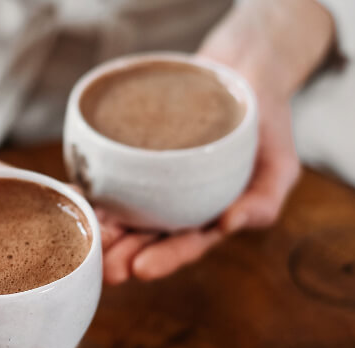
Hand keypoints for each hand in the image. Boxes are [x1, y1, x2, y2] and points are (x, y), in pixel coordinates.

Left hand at [101, 0, 333, 283]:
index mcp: (209, 218)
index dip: (164, 259)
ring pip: (121, 211)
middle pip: (146, 237)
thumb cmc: (266, 125)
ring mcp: (151, 180)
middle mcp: (175, 206)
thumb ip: (264, 201)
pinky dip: (90, 187)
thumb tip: (230, 225)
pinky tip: (75, 194)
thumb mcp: (280, 165)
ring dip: (101, 227)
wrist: (243, 71)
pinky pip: (108, 175)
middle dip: (123, 254)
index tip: (141, 269)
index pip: (185, 245)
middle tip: (104, 268)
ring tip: (84, 239)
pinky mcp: (132, 154)